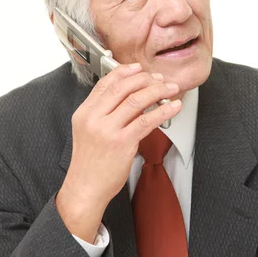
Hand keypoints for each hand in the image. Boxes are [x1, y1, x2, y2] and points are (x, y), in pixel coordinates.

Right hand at [56, 63, 180, 241]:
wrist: (85, 188)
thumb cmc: (90, 162)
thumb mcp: (87, 131)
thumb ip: (102, 112)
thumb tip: (129, 96)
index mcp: (84, 112)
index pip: (105, 83)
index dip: (124, 72)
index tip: (138, 68)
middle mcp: (94, 118)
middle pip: (123, 87)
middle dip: (145, 79)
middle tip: (159, 79)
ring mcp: (107, 130)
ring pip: (137, 100)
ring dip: (158, 91)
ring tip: (170, 89)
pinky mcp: (122, 143)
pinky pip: (147, 120)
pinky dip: (163, 110)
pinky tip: (173, 107)